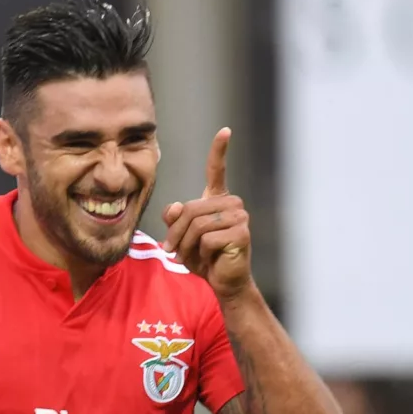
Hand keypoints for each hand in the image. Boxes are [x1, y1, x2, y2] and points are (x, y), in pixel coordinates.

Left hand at [161, 128, 252, 299]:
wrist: (223, 282)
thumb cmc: (204, 258)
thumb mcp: (181, 237)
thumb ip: (174, 219)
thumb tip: (174, 208)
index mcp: (218, 200)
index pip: (217, 171)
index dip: (220, 150)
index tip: (226, 131)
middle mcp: (232, 204)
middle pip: (190, 209)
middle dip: (176, 233)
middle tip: (171, 250)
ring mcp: (240, 217)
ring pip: (196, 225)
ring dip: (185, 245)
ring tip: (190, 257)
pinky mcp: (241, 234)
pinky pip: (206, 239)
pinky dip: (199, 253)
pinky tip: (209, 260)